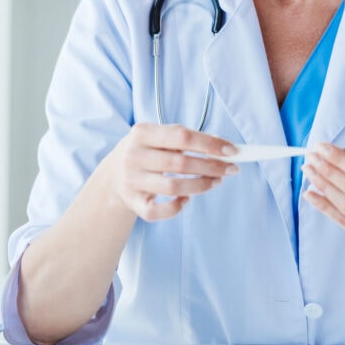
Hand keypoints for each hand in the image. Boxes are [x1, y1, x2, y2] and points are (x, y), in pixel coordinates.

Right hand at [92, 122, 238, 221]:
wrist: (112, 176)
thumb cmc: (145, 152)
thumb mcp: (158, 137)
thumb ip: (185, 138)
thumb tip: (222, 145)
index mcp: (143, 133)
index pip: (182, 136)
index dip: (210, 144)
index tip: (232, 151)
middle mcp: (134, 156)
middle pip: (180, 163)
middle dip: (211, 167)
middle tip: (231, 169)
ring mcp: (132, 181)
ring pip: (173, 187)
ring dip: (200, 186)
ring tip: (215, 182)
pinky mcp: (132, 203)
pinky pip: (157, 211)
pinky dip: (176, 207)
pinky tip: (187, 199)